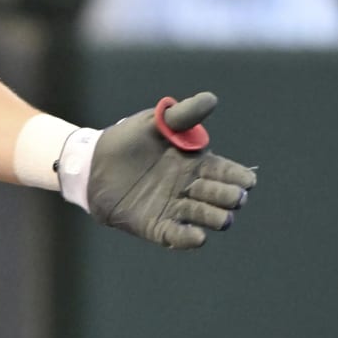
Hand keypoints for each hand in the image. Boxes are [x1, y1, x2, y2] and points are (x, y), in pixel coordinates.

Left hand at [87, 92, 256, 248]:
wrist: (92, 162)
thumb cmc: (128, 139)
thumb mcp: (156, 123)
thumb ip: (183, 115)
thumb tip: (211, 99)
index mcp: (197, 164)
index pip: (230, 174)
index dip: (240, 178)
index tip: (245, 180)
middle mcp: (191, 188)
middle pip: (225, 198)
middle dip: (230, 197)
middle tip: (229, 195)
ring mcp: (175, 208)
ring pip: (208, 218)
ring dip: (216, 218)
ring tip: (219, 217)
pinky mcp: (156, 225)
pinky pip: (178, 237)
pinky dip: (189, 239)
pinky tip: (198, 237)